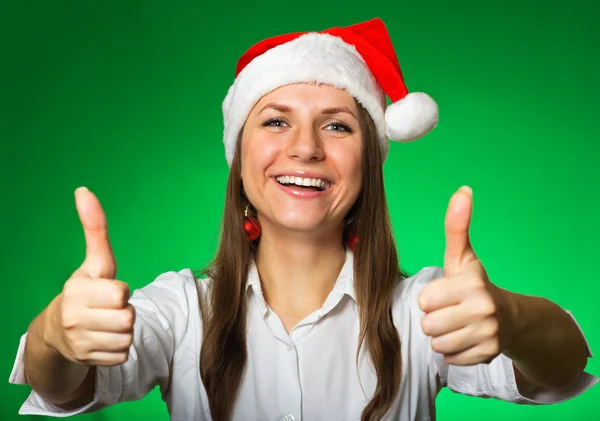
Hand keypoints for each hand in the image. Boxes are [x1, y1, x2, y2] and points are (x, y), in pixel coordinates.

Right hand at [44, 187, 134, 365]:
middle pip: (128, 318)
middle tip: (109, 309)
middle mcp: (73, 319)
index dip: (120, 291)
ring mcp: (79, 343)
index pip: (121, 294)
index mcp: (76, 292)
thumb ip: (94, 228)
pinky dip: (119, 348)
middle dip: (125, 312)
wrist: (57, 332)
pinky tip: (104, 339)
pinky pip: (123, 354)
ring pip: (128, 337)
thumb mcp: (94, 261)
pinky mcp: (89, 361)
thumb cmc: (84, 290)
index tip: (107, 291)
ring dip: (123, 330)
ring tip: (106, 323)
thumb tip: (84, 190)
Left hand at [417, 186, 512, 364]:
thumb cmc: (475, 285)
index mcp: (471, 285)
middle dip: (434, 319)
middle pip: (428, 325)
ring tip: (457, 325)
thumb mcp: (463, 257)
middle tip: (451, 311)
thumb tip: (463, 189)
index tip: (445, 295)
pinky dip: (454, 351)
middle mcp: (482, 310)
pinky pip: (450, 358)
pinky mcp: (487, 356)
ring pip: (438, 343)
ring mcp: (487, 336)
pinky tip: (465, 338)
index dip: (431, 298)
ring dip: (442, 336)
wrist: (511, 318)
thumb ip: (456, 226)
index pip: (425, 300)